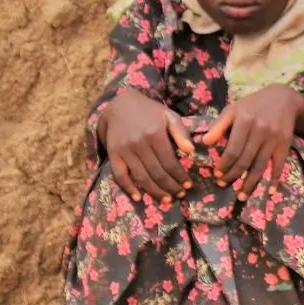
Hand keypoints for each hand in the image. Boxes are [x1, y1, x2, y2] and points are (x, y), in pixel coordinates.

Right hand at [100, 88, 194, 203]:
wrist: (120, 105)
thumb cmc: (150, 112)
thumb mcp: (169, 116)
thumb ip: (180, 132)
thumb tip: (191, 151)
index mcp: (155, 134)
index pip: (169, 162)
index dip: (180, 176)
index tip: (188, 185)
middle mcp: (138, 144)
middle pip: (156, 172)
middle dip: (170, 187)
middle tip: (180, 195)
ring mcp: (124, 150)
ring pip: (141, 177)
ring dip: (154, 191)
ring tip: (166, 199)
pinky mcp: (113, 154)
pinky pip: (119, 175)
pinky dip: (128, 188)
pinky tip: (138, 197)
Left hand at [200, 84, 303, 199]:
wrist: (284, 98)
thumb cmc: (253, 105)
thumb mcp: (233, 109)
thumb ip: (218, 125)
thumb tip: (203, 142)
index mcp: (245, 121)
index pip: (232, 150)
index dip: (224, 165)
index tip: (216, 175)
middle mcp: (260, 130)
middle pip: (245, 160)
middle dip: (233, 176)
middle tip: (223, 185)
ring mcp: (274, 138)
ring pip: (260, 166)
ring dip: (250, 183)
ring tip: (241, 196)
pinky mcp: (285, 144)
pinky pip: (279, 165)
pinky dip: (275, 180)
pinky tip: (270, 192)